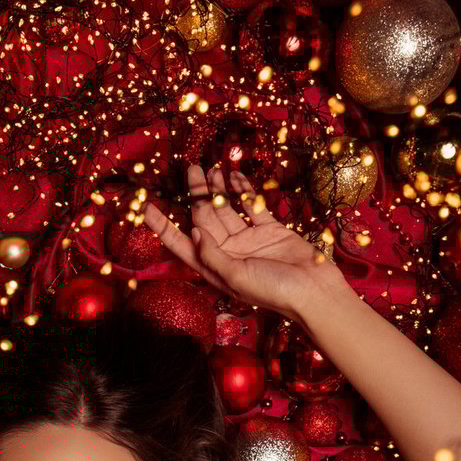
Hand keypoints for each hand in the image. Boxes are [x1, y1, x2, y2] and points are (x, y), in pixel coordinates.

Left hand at [143, 163, 345, 319]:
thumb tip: (193, 230)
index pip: (181, 244)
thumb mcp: (236, 277)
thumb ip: (212, 255)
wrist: (314, 291)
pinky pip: (251, 206)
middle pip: (205, 218)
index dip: (163, 226)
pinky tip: (233, 175)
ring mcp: (248, 240)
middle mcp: (228, 252)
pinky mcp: (269, 230)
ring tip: (209, 168)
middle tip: (188, 168)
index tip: (146, 207)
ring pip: (227, 208)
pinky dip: (243, 190)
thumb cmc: (274, 292)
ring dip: (218, 189)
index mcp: (214, 267)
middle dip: (195, 195)